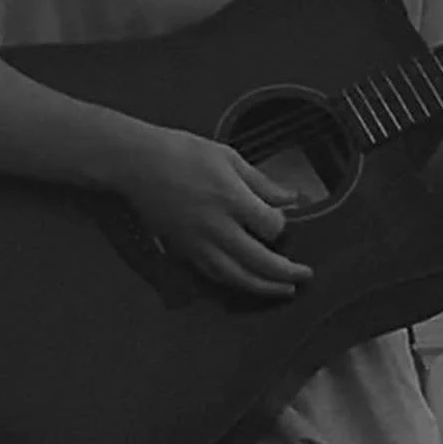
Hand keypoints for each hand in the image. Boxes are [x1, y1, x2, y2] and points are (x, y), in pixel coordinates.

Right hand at [117, 127, 313, 297]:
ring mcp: (197, 242)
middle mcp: (216, 226)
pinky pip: (212, 275)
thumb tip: (291, 198)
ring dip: (264, 288)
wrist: (137, 163)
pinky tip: (247, 283)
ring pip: (236, 277)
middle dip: (286, 273)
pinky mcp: (182, 250)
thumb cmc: (182, 153)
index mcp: (231, 198)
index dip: (281, 226)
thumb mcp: (228, 158)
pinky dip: (234, 283)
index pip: (271, 227)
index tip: (280, 218)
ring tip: (284, 291)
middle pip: (259, 261)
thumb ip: (262, 182)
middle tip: (305, 276)